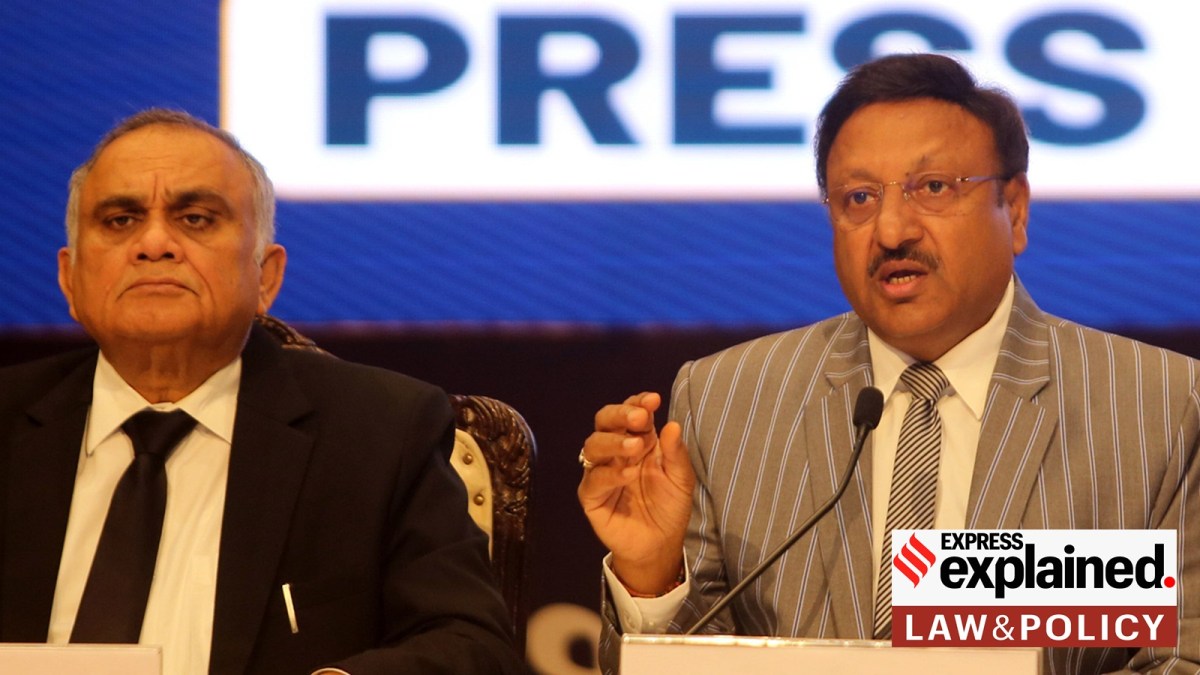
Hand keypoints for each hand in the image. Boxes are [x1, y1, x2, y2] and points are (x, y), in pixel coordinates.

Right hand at [577, 392, 694, 595]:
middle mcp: (615, 452)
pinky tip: (628, 475)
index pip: (630, 413)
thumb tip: (672, 424)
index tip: (653, 400)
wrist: (660, 544)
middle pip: (604, 421)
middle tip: (639, 417)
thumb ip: (676, 453)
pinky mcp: (591, 496)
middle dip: (620, 414)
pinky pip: (593, 480)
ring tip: (635, 447)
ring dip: (613, 441)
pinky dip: (609, 474)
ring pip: (593, 446)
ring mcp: (600, 472)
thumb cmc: (669, 507)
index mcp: (638, 440)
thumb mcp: (681, 479)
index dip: (637, 402)